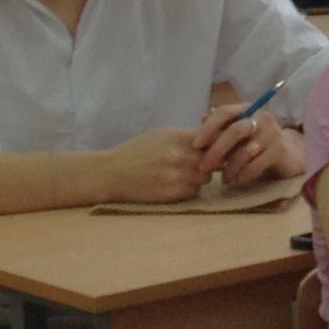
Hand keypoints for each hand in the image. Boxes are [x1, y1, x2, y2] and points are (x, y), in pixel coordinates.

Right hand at [90, 126, 215, 205]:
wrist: (113, 173)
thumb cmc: (137, 151)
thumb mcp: (162, 135)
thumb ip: (186, 137)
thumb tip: (211, 140)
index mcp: (179, 137)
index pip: (214, 140)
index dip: (215, 146)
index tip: (211, 150)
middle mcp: (182, 155)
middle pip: (214, 161)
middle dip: (209, 163)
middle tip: (197, 165)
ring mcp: (179, 175)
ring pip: (205, 178)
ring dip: (199, 178)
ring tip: (182, 176)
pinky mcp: (174, 193)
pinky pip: (193, 192)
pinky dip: (188, 190)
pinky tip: (174, 185)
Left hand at [195, 100, 303, 187]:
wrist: (290, 155)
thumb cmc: (258, 143)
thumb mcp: (239, 134)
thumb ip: (222, 128)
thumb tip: (201, 119)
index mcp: (248, 110)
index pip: (224, 112)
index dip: (208, 128)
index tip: (196, 145)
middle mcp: (261, 118)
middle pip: (235, 131)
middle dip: (216, 150)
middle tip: (204, 167)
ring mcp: (273, 134)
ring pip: (245, 152)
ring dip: (230, 168)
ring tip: (224, 179)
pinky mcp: (279, 151)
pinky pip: (256, 165)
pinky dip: (243, 176)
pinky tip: (237, 182)